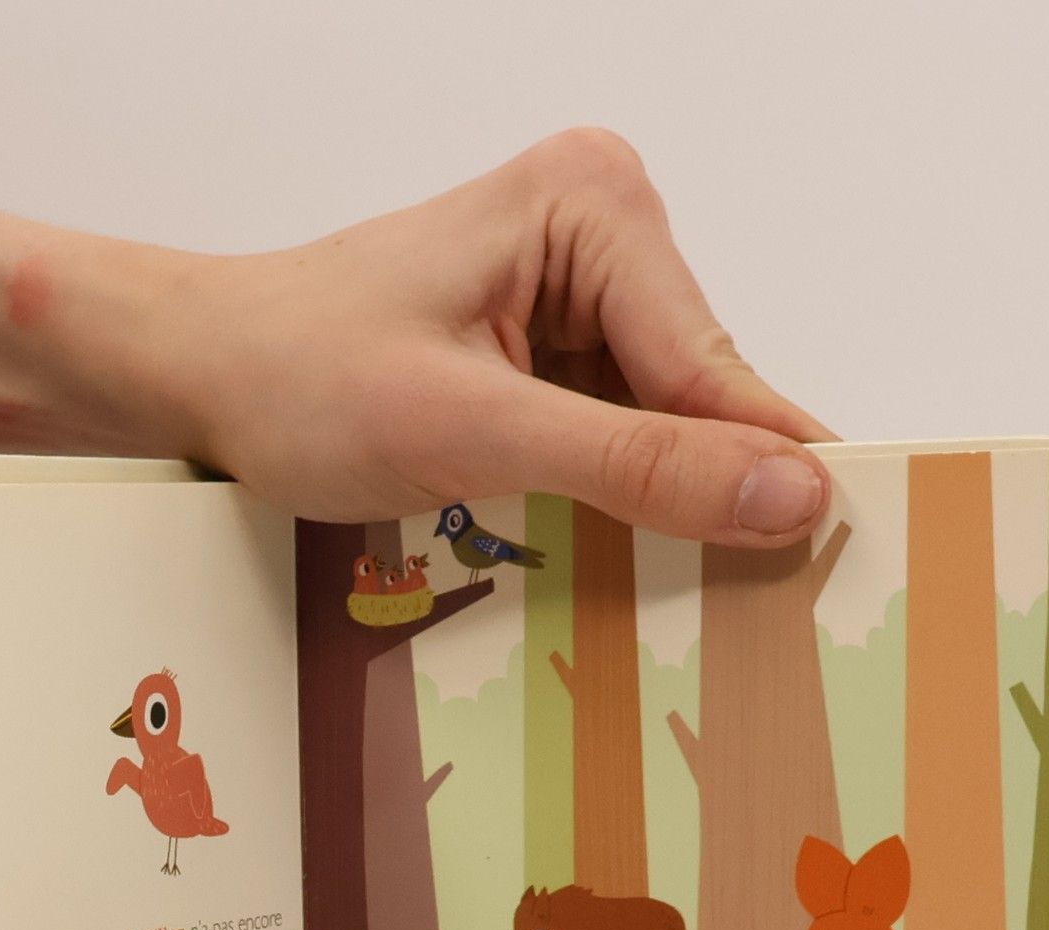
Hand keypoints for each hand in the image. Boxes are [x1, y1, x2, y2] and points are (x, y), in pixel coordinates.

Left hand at [172, 129, 834, 545]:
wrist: (204, 375)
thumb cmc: (302, 379)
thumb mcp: (477, 432)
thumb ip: (638, 464)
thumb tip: (790, 493)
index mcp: (594, 204)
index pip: (711, 366)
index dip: (765, 472)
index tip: (844, 560)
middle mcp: (602, 227)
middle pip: (701, 392)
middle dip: (706, 489)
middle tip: (758, 605)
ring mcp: (577, 286)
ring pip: (667, 421)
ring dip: (660, 502)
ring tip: (687, 591)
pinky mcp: (550, 343)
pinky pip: (620, 430)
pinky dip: (617, 494)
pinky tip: (614, 548)